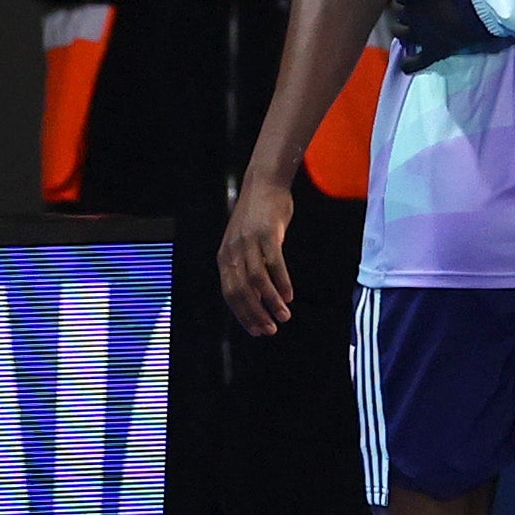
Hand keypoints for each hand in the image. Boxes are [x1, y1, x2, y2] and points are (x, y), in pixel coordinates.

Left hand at [219, 178, 295, 335]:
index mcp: (225, 257)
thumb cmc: (257, 217)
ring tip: (283, 316)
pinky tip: (289, 295)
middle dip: (255, 314)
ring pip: (257, 281)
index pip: (230, 294)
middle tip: (270, 330)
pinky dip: (281, 282)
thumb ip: (246, 268)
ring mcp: (249, 242)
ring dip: (270, 302)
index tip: (257, 331)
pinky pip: (274, 264)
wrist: (264, 183)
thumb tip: (255, 298)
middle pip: (241, 291)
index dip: (243, 315)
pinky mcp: (267, 234)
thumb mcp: (243, 244)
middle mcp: (233, 251)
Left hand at [391, 0, 506, 69]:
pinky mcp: (433, 51)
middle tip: (409, 6)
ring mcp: (421, 36)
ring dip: (402, 30)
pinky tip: (405, 65)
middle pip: (398, 13)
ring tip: (407, 28)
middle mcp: (412, 18)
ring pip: (401, 35)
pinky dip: (409, 64)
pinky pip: (416, 62)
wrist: (481, 8)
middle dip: (401, 9)